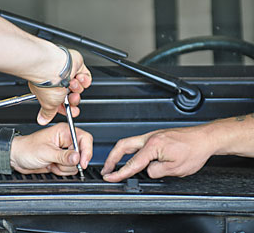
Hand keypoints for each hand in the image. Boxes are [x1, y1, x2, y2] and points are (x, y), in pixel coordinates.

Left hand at [10, 123, 92, 174]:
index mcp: (64, 131)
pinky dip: (60, 171)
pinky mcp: (61, 160)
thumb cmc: (26, 149)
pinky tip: (51, 166)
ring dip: (63, 167)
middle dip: (70, 162)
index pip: (85, 139)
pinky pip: (69, 169)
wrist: (16, 157)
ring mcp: (64, 151)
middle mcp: (66, 140)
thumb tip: (77, 157)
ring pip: (75, 164)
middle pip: (81, 154)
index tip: (82, 162)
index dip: (86, 151)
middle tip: (58, 161)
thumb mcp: (46, 152)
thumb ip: (63, 156)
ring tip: (51, 162)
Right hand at [29, 49, 91, 125]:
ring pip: (79, 88)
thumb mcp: (48, 104)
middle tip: (72, 98)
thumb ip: (47, 113)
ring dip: (77, 88)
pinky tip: (77, 77)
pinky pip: (86, 77)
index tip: (71, 112)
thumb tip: (42, 120)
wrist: (54, 68)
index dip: (67, 108)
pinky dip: (84, 80)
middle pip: (72, 96)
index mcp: (49, 90)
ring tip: (71, 84)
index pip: (61, 103)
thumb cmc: (48, 83)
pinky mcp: (77, 66)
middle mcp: (58, 82)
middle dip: (74, 100)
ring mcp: (68, 74)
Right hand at [100, 124, 216, 181]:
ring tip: (115, 164)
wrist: (205, 139)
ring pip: (128, 143)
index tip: (110, 177)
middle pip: (122, 146)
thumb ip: (156, 171)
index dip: (119, 172)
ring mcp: (152, 135)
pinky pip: (137, 143)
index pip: (132, 163)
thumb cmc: (194, 150)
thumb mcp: (175, 169)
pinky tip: (131, 157)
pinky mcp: (156, 136)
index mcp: (153, 145)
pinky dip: (130, 151)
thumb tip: (147, 171)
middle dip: (111, 158)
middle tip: (106, 169)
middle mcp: (150, 138)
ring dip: (119, 153)